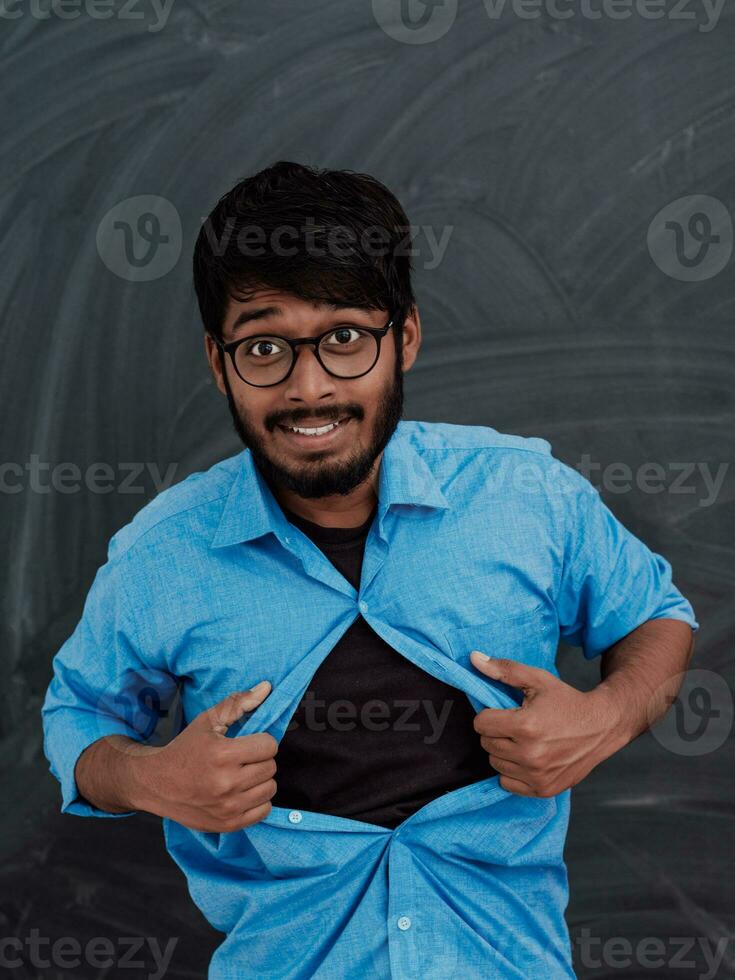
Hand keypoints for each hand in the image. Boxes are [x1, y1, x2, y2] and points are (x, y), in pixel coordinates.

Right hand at [136, 681, 278, 831]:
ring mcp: (228, 807)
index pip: (269, 745)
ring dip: (260, 780)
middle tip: (242, 759)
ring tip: (242, 775)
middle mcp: (226, 783)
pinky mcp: (228, 824)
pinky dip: (257, 801)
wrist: (156, 783)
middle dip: (259, 759)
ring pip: (270, 789)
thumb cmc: (185, 748)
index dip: (260, 741)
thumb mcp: (208, 721)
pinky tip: (241, 792)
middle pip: (271, 767)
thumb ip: (238, 703)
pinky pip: (264, 810)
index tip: (247, 742)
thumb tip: (267, 688)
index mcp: (222, 754)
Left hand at [470, 652, 620, 796]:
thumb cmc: (567, 701)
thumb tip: (473, 658)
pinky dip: (512, 771)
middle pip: (486, 744)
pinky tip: (528, 758)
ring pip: (495, 763)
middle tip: (516, 725)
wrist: (602, 726)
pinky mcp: (543, 789)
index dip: (490, 714)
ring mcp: (537, 775)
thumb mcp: (537, 679)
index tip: (505, 711)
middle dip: (496, 732)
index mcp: (525, 726)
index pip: (481, 724)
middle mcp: (530, 754)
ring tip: (524, 740)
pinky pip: (507, 783)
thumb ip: (504, 670)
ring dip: (503, 752)